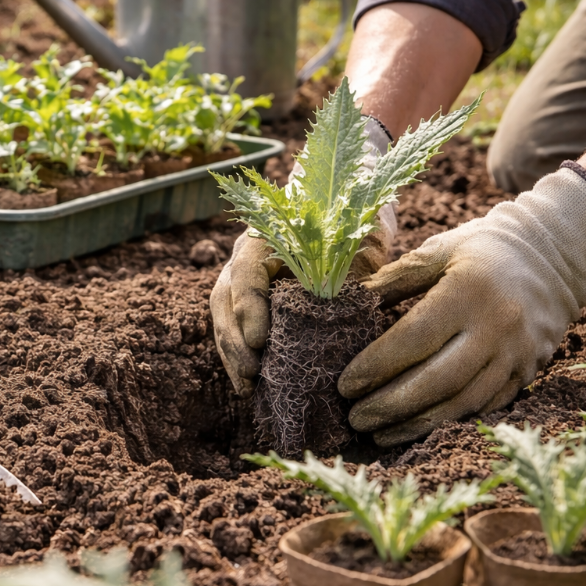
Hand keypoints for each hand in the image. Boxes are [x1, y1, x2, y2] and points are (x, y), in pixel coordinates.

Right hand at [210, 117, 395, 395]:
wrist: (347, 198)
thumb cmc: (355, 219)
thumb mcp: (361, 241)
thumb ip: (355, 270)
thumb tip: (356, 315)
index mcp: (268, 232)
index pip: (246, 270)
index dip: (249, 307)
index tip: (261, 341)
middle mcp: (246, 253)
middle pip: (224, 297)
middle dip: (234, 340)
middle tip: (251, 375)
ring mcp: (243, 274)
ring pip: (223, 314)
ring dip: (231, 353)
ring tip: (247, 387)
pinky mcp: (250, 296)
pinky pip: (234, 325)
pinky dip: (238, 353)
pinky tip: (249, 383)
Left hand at [339, 166, 585, 445]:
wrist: (559, 253)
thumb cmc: (484, 248)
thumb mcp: (438, 250)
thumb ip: (393, 279)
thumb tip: (348, 304)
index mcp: (468, 291)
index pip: (414, 339)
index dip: (376, 366)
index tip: (344, 385)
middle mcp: (497, 327)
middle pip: (437, 381)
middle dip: (390, 405)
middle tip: (354, 418)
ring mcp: (516, 354)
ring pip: (462, 402)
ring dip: (416, 424)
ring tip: (378, 434)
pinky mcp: (528, 372)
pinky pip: (485, 406)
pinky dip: (448, 421)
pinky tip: (417, 428)